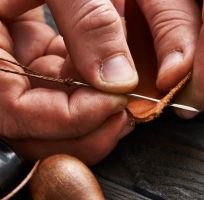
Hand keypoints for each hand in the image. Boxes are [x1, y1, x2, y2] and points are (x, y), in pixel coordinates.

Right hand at [0, 1, 135, 164]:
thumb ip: (88, 22)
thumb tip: (119, 78)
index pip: (19, 114)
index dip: (71, 118)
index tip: (115, 103)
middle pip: (38, 128)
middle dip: (87, 128)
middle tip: (125, 113)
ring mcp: (16, 70)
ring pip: (53, 113)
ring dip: (94, 112)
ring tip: (126, 101)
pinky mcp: (34, 57)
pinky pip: (63, 84)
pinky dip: (90, 86)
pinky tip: (112, 77)